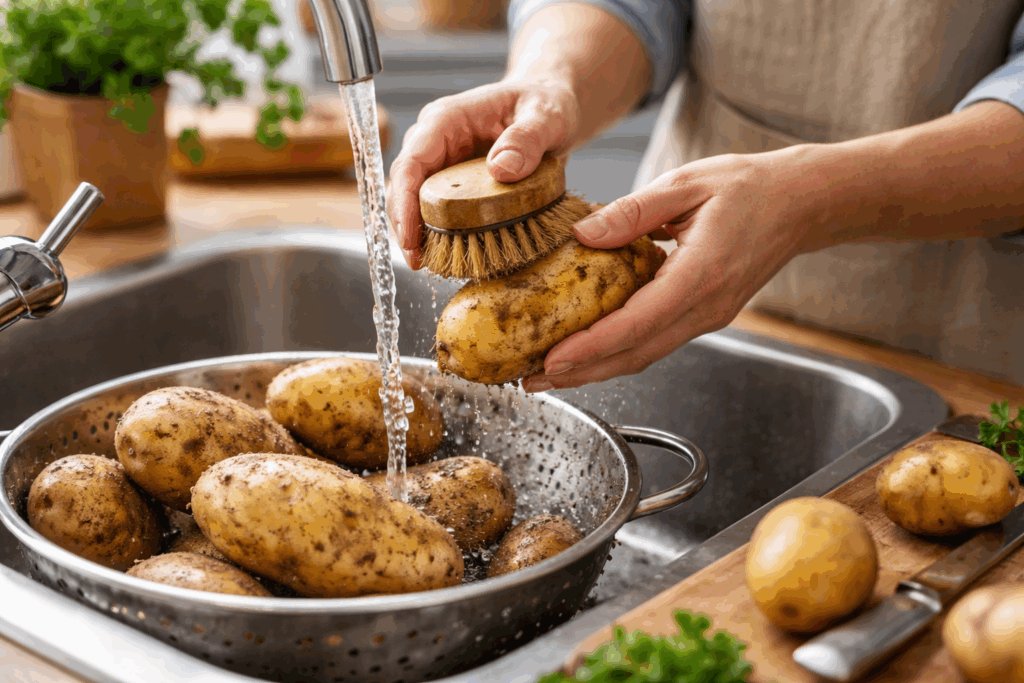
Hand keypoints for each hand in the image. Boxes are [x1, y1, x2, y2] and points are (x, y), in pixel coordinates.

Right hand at [385, 76, 581, 268]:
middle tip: (420, 262)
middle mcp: (436, 142)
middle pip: (403, 188)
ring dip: (421, 235)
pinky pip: (439, 212)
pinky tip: (453, 257)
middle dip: (405, 226)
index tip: (410, 239)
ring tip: (435, 265)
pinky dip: (442, 235)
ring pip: (415, 203)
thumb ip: (528, 138)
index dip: (402, 202)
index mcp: (446, 120)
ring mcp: (442, 164)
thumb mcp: (547, 116)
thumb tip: (502, 169)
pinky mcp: (454, 185)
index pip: (410, 162)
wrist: (549, 109)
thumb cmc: (545, 103)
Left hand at [521, 149, 817, 391]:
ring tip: (549, 374)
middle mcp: (705, 307)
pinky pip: (656, 341)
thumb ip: (632, 211)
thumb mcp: (685, 183)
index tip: (551, 361)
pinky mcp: (705, 315)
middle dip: (581, 373)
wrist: (803, 203)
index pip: (636, 324)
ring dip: (596, 369)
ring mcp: (708, 316)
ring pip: (644, 354)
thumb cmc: (749, 187)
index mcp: (700, 275)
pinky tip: (589, 350)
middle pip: (635, 354)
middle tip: (532, 381)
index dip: (590, 348)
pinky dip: (618, 352)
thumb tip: (583, 235)